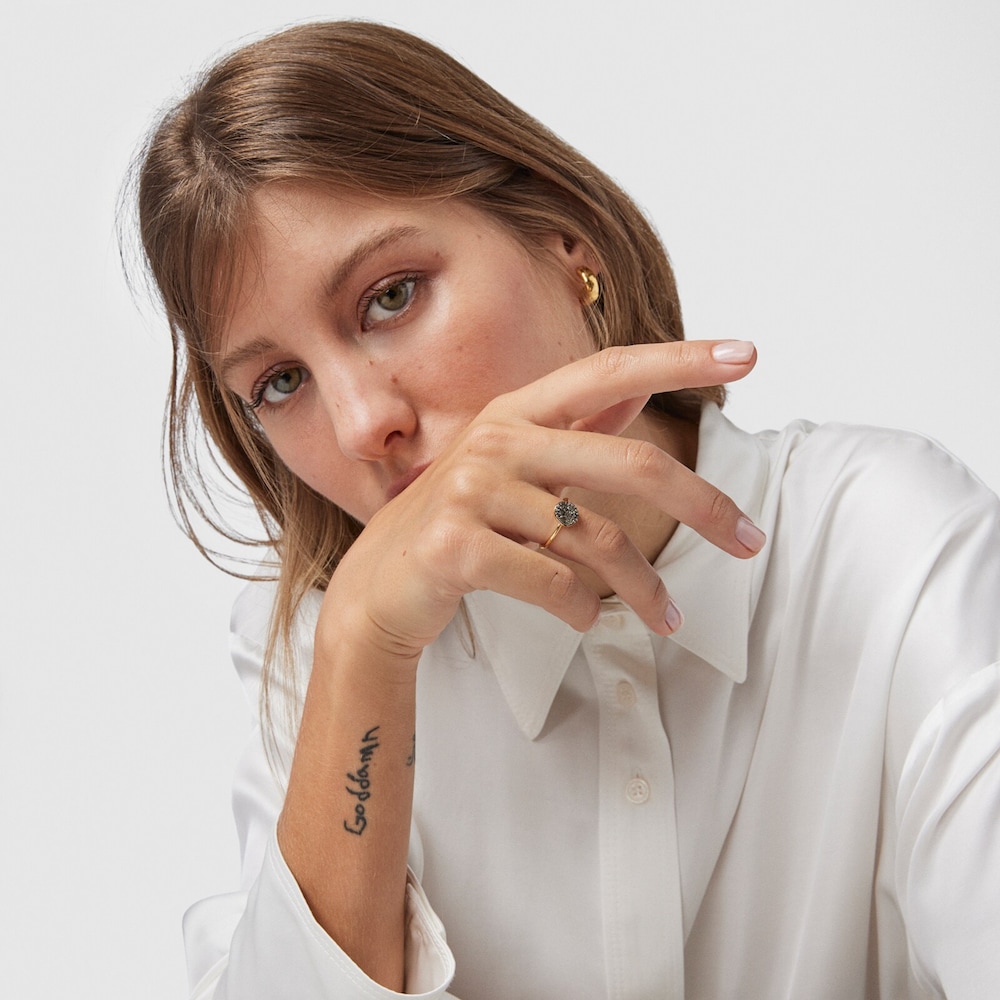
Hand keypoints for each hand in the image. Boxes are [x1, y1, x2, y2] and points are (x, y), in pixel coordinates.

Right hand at [319, 340, 760, 660]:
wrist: (378, 589)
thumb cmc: (456, 525)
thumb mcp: (509, 467)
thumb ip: (571, 430)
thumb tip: (637, 394)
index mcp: (514, 413)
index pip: (607, 372)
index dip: (679, 359)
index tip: (747, 354)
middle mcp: (495, 440)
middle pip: (631, 464)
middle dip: (704, 506)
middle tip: (751, 542)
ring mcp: (472, 492)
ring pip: (597, 540)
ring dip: (645, 588)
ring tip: (668, 617)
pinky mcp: (456, 547)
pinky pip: (554, 583)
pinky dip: (582, 609)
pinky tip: (585, 617)